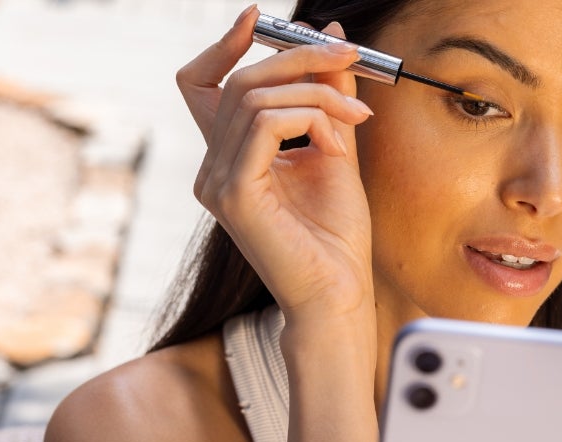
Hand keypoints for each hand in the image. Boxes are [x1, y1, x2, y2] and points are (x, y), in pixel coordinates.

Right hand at [175, 7, 375, 317]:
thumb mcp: (335, 148)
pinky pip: (267, 124)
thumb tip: (332, 34)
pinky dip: (311, 120)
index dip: (226, 45)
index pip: (203, 85)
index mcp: (230, 158)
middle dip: (298, 58)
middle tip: (348, 55)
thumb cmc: (336, 235)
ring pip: (254, 97)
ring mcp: (217, 182)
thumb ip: (328, 95)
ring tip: (358, 118)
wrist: (340, 294)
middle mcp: (213, 168)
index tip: (261, 19)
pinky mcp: (234, 194)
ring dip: (318, 94)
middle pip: (238, 80)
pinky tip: (336, 145)